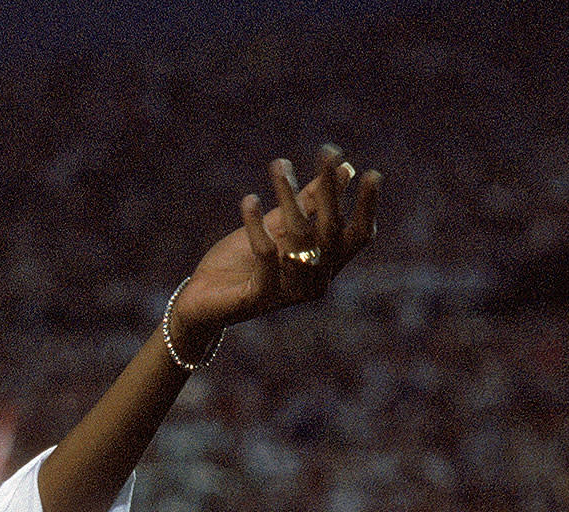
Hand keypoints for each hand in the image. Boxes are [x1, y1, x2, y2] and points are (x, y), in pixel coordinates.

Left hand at [168, 145, 382, 352]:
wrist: (197, 300)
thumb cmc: (241, 262)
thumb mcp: (277, 226)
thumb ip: (309, 202)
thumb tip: (347, 168)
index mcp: (324, 264)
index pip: (356, 236)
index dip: (366, 207)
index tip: (370, 173)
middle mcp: (314, 281)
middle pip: (330, 231)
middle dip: (330, 190)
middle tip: (327, 153)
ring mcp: (288, 292)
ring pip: (298, 238)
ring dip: (289, 197)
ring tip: (278, 166)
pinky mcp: (259, 298)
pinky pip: (265, 255)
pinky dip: (257, 225)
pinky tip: (249, 200)